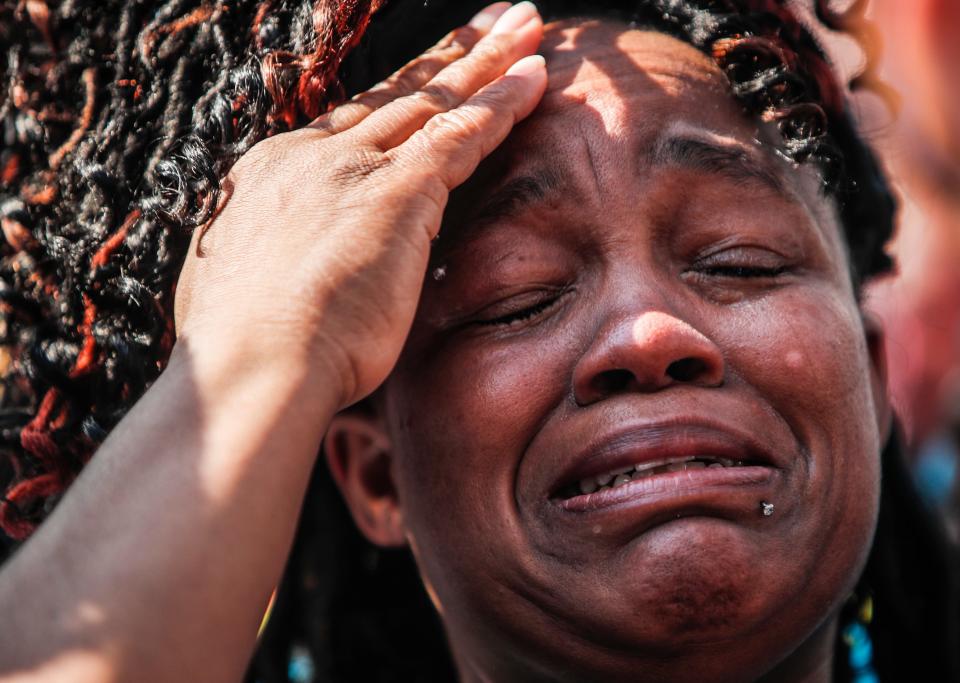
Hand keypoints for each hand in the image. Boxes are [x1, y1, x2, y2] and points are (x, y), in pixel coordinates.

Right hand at [174, 1, 546, 409]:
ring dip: (487, 60)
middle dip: (449, 56)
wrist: (248, 368)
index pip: (350, 125)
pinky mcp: (396, 192)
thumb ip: (275, 266)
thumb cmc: (242, 355)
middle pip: (396, 95)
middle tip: (490, 22)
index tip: (426, 78)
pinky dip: (502, 102)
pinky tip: (536, 77)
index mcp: (273, 177)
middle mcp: (311, 157)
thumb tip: (283, 277)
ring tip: (526, 25)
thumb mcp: (242, 292)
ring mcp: (352, 168)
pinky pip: (461, 132)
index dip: (396, 98)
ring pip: (435, 99)